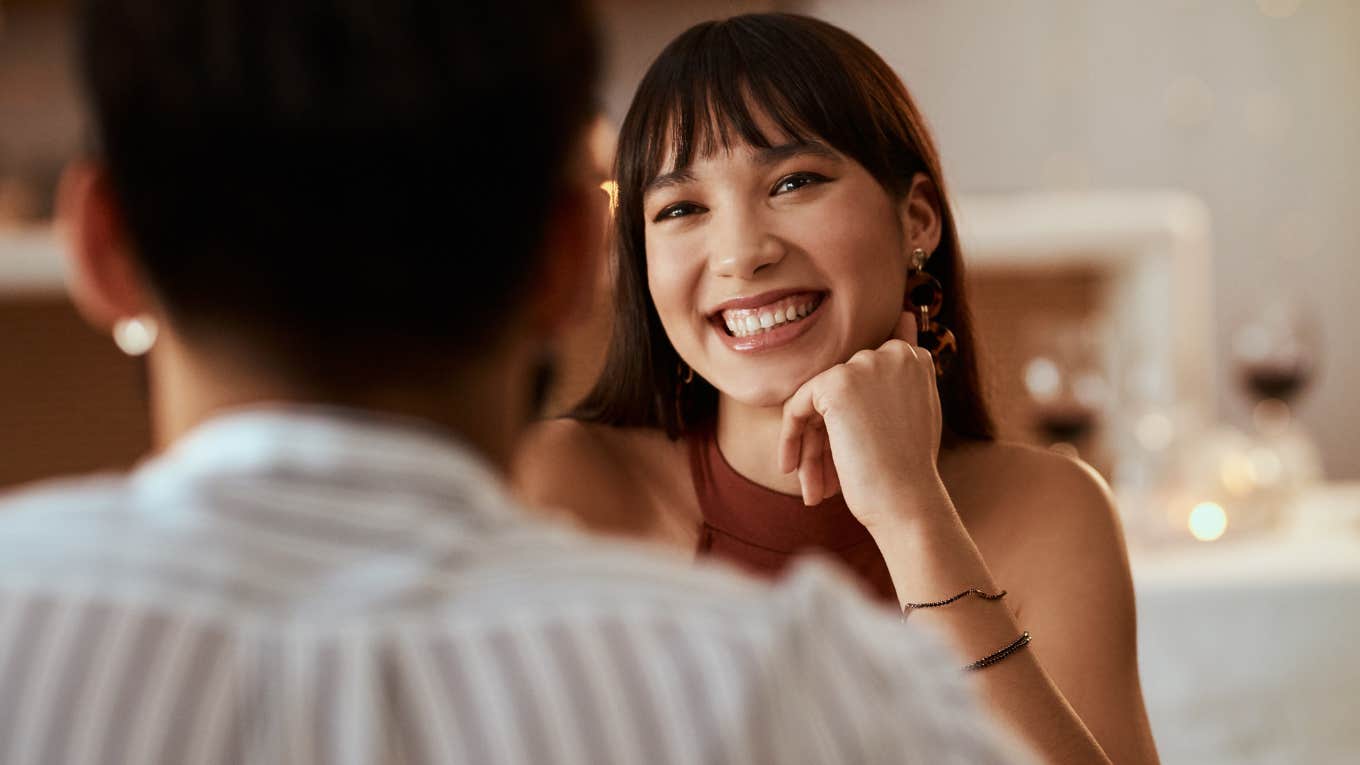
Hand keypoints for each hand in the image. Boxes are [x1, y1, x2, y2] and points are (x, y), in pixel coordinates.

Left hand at [778, 311, 944, 527]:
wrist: (907, 502)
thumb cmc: (910, 471)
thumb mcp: (915, 413)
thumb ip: (901, 376)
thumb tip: (905, 316)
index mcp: (915, 359)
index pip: (863, 378)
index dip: (852, 419)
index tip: (853, 451)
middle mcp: (893, 353)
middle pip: (838, 392)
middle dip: (828, 439)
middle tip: (825, 482)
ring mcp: (865, 365)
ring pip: (817, 403)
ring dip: (812, 449)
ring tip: (813, 488)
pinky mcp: (837, 383)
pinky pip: (797, 407)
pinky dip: (791, 439)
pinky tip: (794, 470)